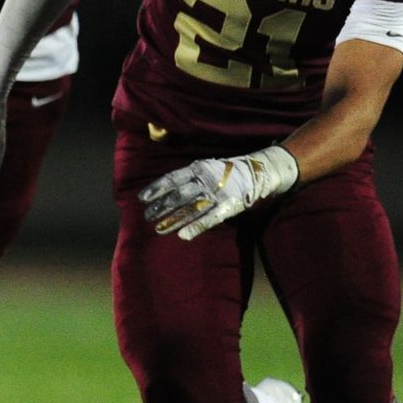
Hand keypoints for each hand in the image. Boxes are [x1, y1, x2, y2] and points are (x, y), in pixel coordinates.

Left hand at [141, 146, 297, 240]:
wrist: (260, 170)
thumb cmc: (228, 171)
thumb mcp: (207, 167)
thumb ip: (189, 177)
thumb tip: (167, 188)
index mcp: (199, 168)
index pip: (172, 178)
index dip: (156, 189)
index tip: (141, 199)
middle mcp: (207, 179)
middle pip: (179, 195)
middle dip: (161, 207)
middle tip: (146, 217)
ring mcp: (218, 192)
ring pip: (191, 208)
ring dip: (173, 220)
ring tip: (158, 229)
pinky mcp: (229, 205)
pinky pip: (210, 218)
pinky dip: (196, 227)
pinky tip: (183, 235)